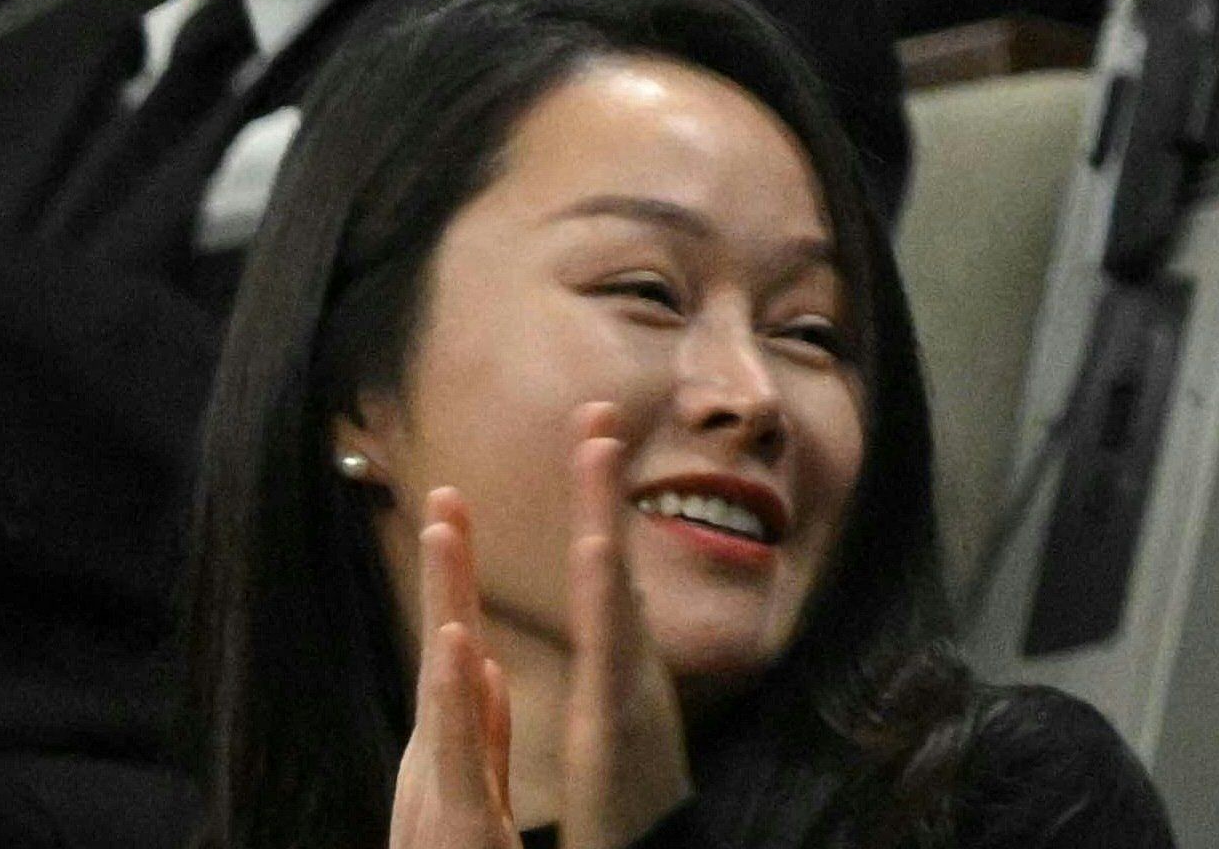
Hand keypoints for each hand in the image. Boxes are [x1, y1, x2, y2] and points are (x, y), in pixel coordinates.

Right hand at [390, 487, 521, 848]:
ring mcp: (436, 788)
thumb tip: (479, 664)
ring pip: (441, 687)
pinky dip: (452, 692)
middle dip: (446, 575)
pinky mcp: (448, 817)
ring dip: (445, 607)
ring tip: (445, 533)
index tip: (458, 512)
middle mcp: (436, 764)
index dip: (458, 585)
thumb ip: (480, 729)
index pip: (459, 654)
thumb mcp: (477, 792)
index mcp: (453, 753)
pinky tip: (458, 642)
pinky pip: (452, 747)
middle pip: (445, 653)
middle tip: (446, 493)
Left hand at [550, 405, 694, 848]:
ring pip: (614, 591)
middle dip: (602, 486)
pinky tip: (596, 546)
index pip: (601, 570)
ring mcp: (630, 692)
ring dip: (605, 516)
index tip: (587, 435)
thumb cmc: (631, 813)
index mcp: (617, 669)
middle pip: (611, 560)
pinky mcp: (619, 726)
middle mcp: (630, 668)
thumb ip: (613, 678)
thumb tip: (614, 630)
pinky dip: (605, 594)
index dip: (594, 503)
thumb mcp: (620, 733)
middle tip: (594, 410)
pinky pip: (609, 651)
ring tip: (595, 450)